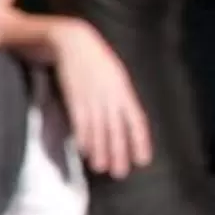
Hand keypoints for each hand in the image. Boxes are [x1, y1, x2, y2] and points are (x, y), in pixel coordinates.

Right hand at [52, 20, 153, 178]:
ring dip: (99, 150)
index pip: (136, 120)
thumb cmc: (94, 58)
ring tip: (100, 167)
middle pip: (116, 129)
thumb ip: (119, 95)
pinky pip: (80, 121)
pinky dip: (82, 136)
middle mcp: (111, 96)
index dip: (140, 141)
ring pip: (98, 129)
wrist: (72, 41)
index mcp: (124, 90)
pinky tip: (83, 150)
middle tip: (119, 173)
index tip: (143, 160)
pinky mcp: (74, 97)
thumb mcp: (114, 74)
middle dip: (118, 152)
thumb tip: (123, 118)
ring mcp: (92, 97)